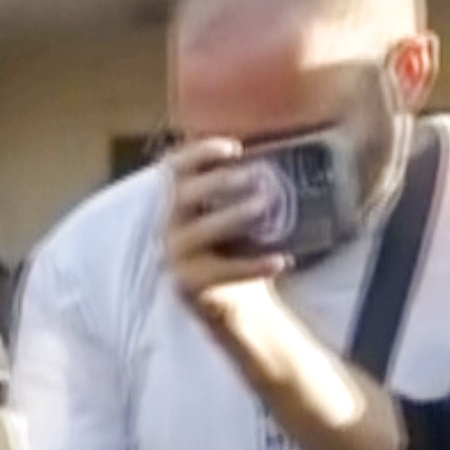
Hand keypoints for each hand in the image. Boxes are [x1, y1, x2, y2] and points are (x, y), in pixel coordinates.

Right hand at [162, 141, 294, 314]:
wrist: (225, 302)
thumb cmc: (231, 247)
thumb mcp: (228, 214)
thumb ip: (238, 189)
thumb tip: (278, 159)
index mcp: (176, 202)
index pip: (176, 168)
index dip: (200, 154)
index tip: (235, 148)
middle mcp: (168, 225)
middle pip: (184, 195)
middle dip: (219, 181)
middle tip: (256, 175)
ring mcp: (175, 256)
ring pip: (201, 231)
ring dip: (233, 215)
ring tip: (265, 206)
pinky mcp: (188, 284)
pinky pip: (222, 272)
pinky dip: (253, 266)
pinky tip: (280, 261)